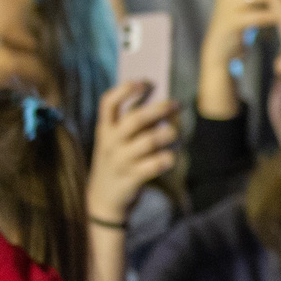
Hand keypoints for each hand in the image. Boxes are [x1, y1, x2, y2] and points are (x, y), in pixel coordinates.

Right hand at [88, 82, 180, 224]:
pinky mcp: (132, 178)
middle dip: (159, 108)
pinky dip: (168, 158)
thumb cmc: (117, 161)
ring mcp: (121, 161)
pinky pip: (157, 164)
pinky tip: (171, 156)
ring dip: (169, 134)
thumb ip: (130, 122)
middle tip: (177, 104)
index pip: (108, 102)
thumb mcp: (114, 140)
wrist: (103, 199)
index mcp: (104, 129)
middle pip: (135, 119)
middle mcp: (110, 143)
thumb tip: (158, 99)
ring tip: (175, 133)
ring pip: (150, 141)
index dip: (126, 89)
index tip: (145, 82)